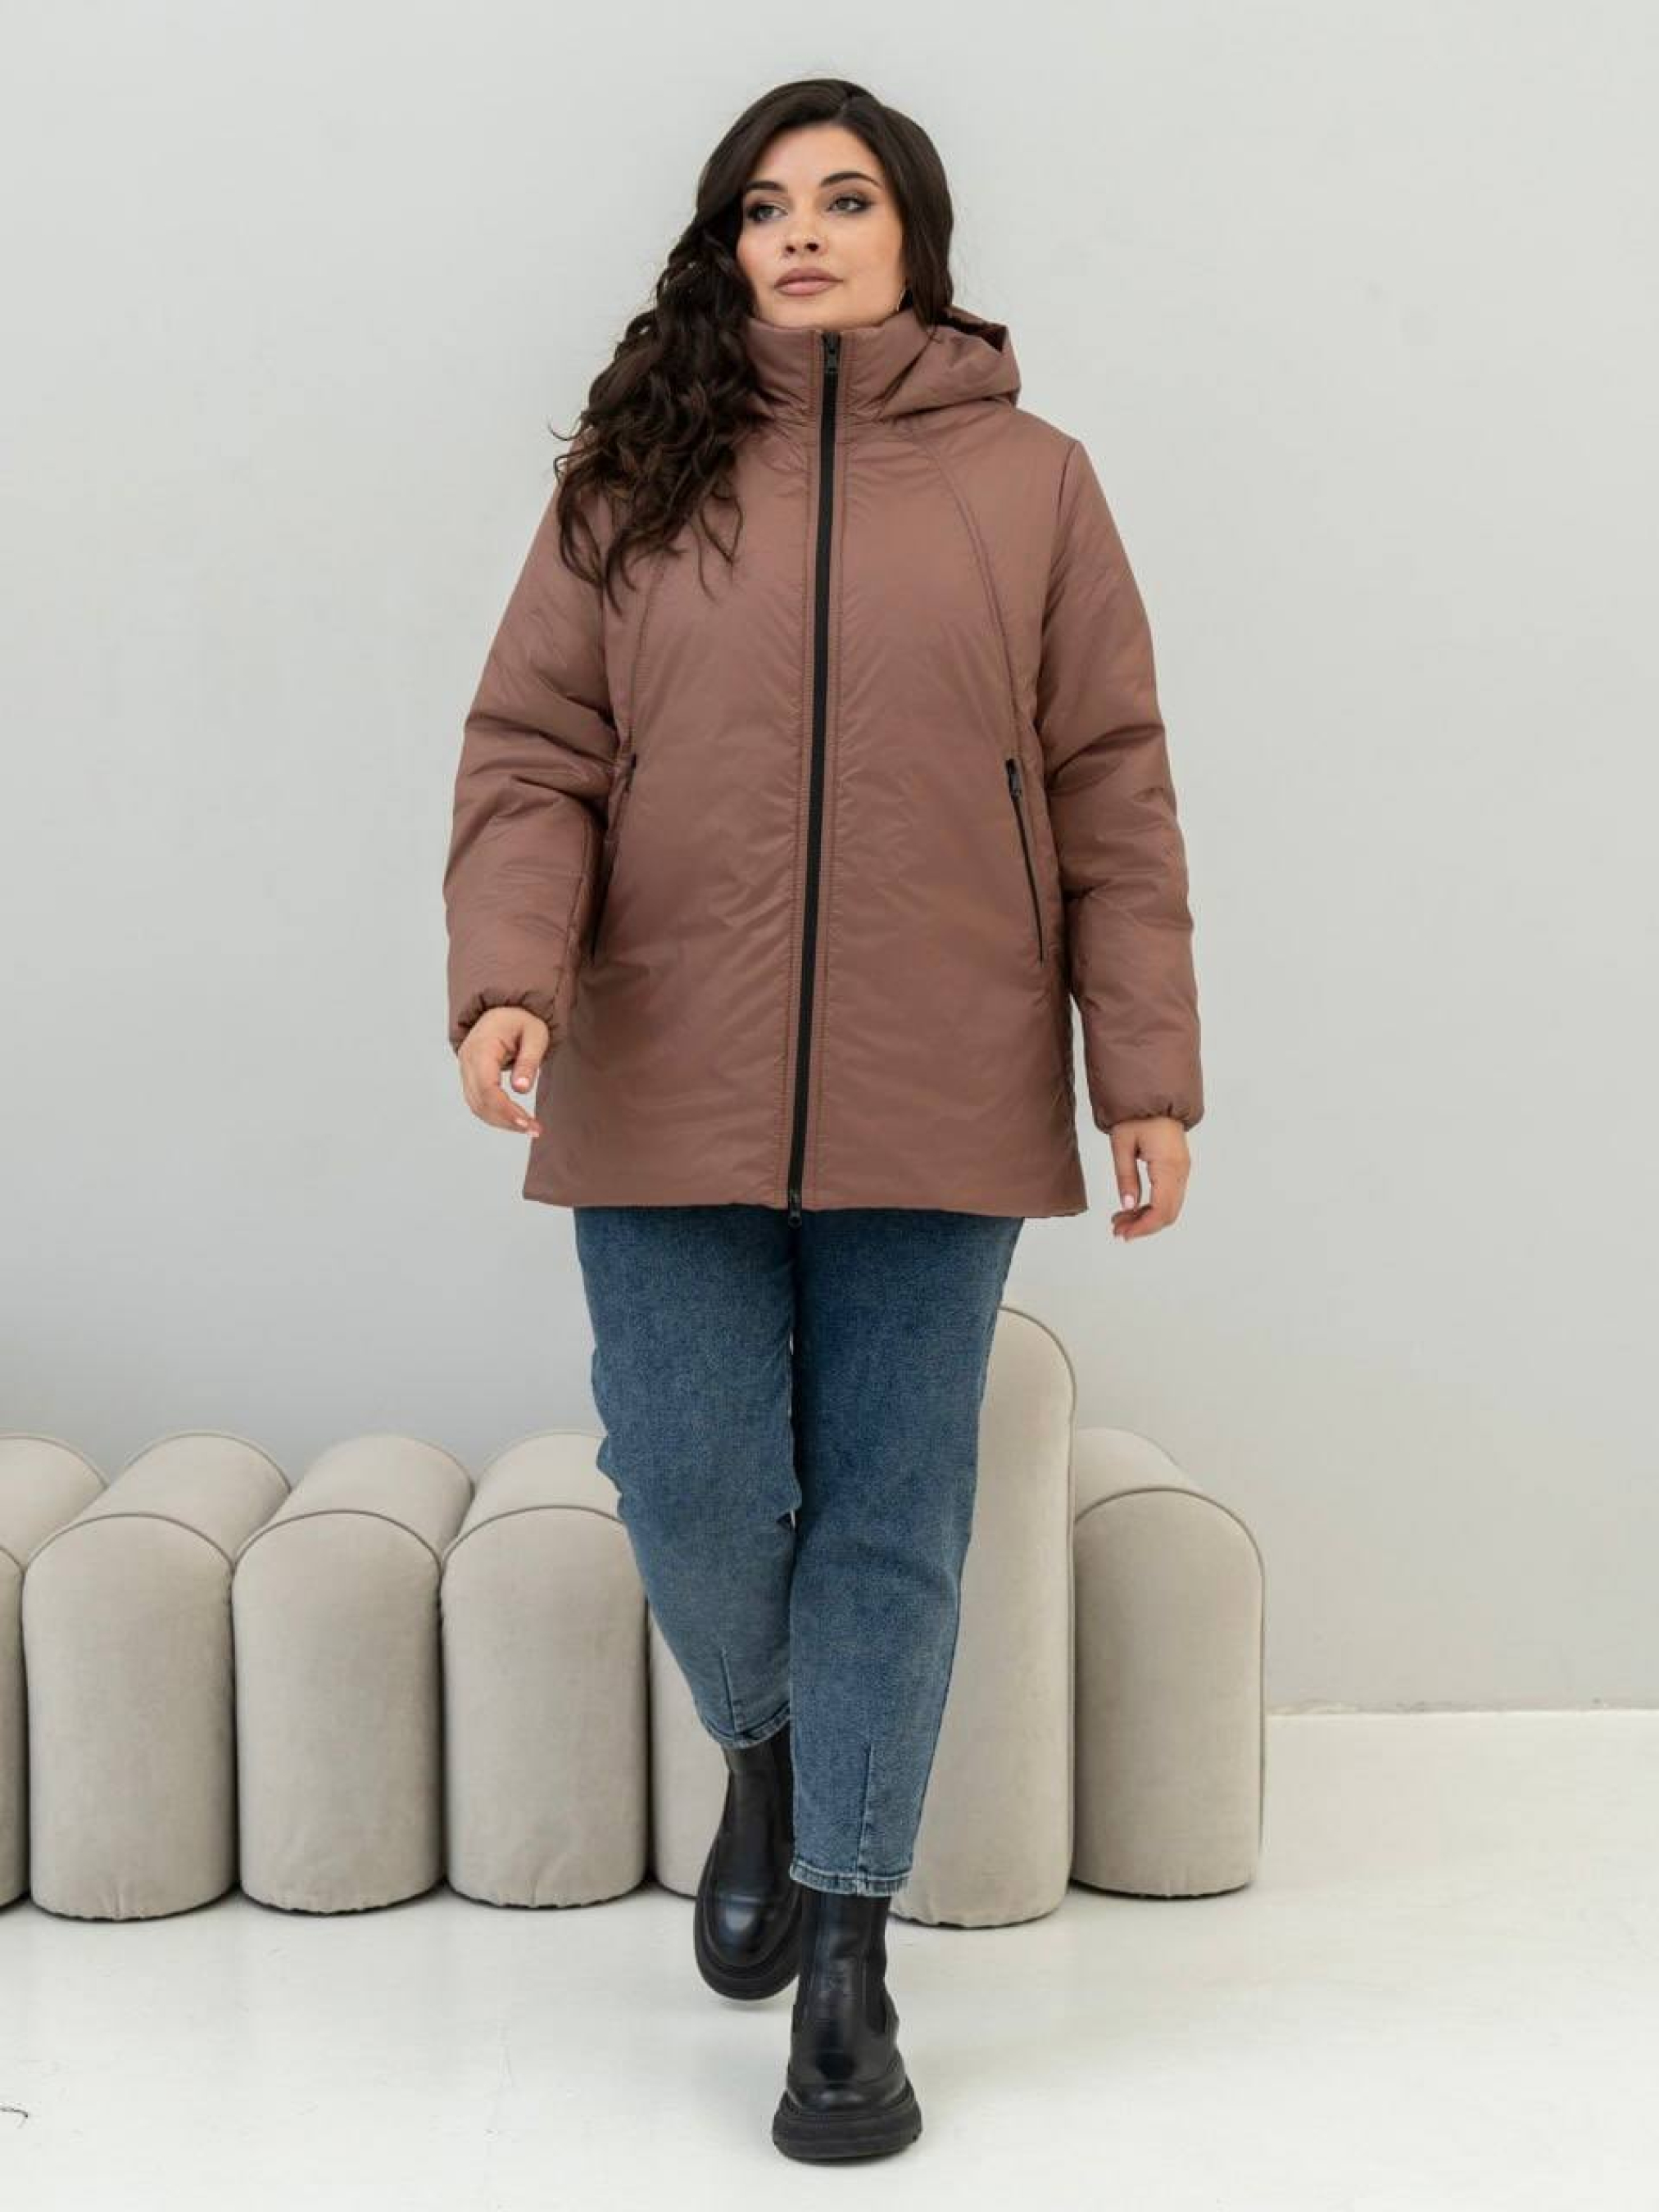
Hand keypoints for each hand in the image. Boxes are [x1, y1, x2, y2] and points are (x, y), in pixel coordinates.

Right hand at [458, 1006, 548, 1136]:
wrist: (505, 1010)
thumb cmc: (522, 1020)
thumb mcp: (535, 1034)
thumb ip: (529, 1060)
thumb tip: (521, 1088)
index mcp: (481, 1047)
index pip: (488, 1087)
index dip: (505, 1110)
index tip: (527, 1123)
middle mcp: (467, 1060)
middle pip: (480, 1101)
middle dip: (506, 1120)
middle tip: (535, 1130)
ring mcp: (465, 1069)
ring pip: (477, 1106)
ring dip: (501, 1121)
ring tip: (529, 1127)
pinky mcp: (470, 1077)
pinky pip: (478, 1102)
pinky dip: (495, 1115)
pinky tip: (515, 1120)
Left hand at [1108, 1116, 1189, 1240]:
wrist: (1154, 1095)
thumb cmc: (1137, 1114)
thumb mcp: (1122, 1144)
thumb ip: (1126, 1177)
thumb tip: (1128, 1206)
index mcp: (1168, 1166)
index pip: (1161, 1210)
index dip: (1143, 1227)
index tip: (1123, 1234)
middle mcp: (1180, 1170)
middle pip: (1168, 1213)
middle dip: (1143, 1226)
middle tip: (1118, 1230)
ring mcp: (1182, 1169)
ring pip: (1170, 1206)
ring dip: (1147, 1218)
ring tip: (1120, 1220)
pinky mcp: (1178, 1167)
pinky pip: (1170, 1195)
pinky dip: (1153, 1207)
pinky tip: (1133, 1208)